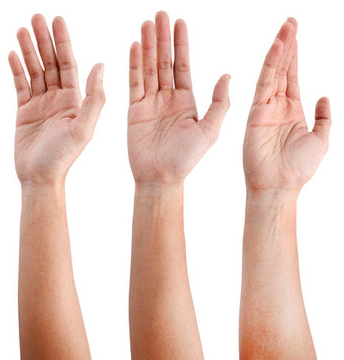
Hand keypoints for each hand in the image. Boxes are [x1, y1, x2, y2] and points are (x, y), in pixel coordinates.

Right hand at [8, 14, 104, 185]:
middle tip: (35, 17)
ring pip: (34, 70)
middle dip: (43, 39)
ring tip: (21, 29)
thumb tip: (100, 65)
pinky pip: (20, 85)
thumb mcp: (84, 128)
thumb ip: (93, 98)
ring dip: (28, 49)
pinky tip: (12, 54)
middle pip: (50, 61)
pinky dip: (16, 69)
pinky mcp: (24, 112)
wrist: (40, 179)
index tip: (56, 20)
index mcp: (75, 99)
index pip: (68, 62)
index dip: (62, 41)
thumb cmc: (64, 159)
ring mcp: (40, 104)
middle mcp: (59, 98)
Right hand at [128, 11, 229, 184]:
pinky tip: (134, 48)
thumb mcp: (211, 131)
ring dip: (147, 46)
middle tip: (159, 14)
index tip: (179, 22)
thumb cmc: (187, 160)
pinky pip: (133, 84)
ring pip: (148, 68)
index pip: (183, 65)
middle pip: (164, 61)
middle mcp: (167, 98)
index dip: (181, 43)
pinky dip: (133, 65)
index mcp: (187, 101)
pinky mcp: (133, 111)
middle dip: (162, 37)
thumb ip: (219, 103)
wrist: (161, 179)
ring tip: (145, 24)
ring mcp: (149, 103)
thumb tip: (227, 76)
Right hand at [244, 19, 330, 193]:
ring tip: (285, 29)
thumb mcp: (321, 139)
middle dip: (287, 45)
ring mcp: (266, 108)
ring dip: (280, 50)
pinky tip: (277, 49)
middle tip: (290, 23)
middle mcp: (278, 105)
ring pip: (274, 72)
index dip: (295, 55)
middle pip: (283, 68)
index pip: (293, 76)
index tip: (294, 34)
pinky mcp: (257, 113)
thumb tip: (324, 97)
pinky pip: (265, 84)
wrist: (279, 186)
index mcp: (292, 111)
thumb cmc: (298, 169)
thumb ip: (324, 117)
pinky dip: (271, 65)